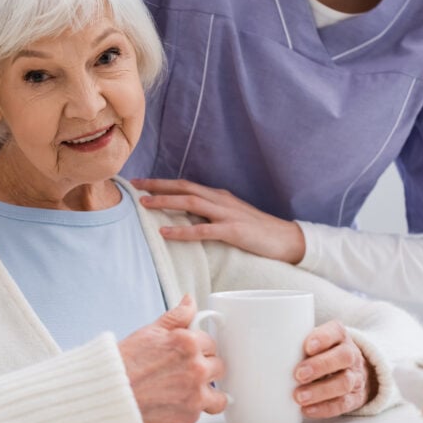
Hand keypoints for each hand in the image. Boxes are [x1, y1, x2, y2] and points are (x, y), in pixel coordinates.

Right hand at [118, 295, 226, 422]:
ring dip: (208, 393)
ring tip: (188, 391)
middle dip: (205, 368)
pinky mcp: (190, 417)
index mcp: (189, 343)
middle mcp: (196, 368)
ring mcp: (195, 394)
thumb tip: (190, 302)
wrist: (110, 395)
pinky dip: (192, 409)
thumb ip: (177, 317)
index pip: (211, 343)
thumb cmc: (126, 363)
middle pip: (219, 366)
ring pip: (219, 395)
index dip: (200, 349)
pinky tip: (175, 403)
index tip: (190, 354)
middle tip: (185, 372)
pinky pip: (203, 412)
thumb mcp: (150, 332)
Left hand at [131, 178, 305, 263]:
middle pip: (184, 187)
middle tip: (134, 186)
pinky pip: (203, 229)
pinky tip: (165, 233)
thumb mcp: (231, 217)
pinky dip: (182, 231)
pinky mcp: (233, 231)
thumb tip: (186, 216)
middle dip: (158, 185)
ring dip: (165, 202)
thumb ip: (210, 214)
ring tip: (144, 204)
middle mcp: (221, 200)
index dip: (163, 183)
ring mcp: (227, 214)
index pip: (186, 185)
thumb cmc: (258, 231)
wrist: (288, 240)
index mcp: (219, 196)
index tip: (141, 183)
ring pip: (190, 203)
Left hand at [292, 321, 376, 417]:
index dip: (323, 338)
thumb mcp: (313, 341)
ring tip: (299, 396)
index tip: (307, 347)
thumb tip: (258, 349)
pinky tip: (307, 409)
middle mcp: (350, 354)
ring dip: (320, 391)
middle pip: (343, 357)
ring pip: (344, 382)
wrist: (351, 370)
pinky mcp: (355, 397)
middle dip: (320, 366)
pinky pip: (344, 404)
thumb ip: (293, 342)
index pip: (336, 331)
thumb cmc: (322, 353)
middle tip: (298, 374)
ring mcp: (355, 377)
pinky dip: (325, 408)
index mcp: (339, 336)